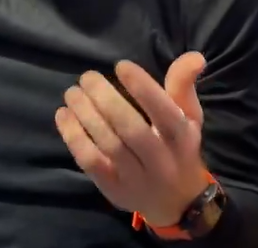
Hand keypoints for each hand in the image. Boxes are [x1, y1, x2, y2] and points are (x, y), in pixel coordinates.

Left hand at [56, 52, 208, 226]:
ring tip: (72, 93)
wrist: (176, 201)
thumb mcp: (189, 117)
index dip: (143, 88)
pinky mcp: (113, 189)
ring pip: (108, 144)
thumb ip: (184, 86)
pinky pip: (91, 162)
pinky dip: (74, 138)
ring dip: (86, 115)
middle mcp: (161, 159)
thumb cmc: (179, 148)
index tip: (121, 66)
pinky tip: (64, 116)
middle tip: (88, 77)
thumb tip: (193, 56)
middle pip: (131, 128)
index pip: (164, 111)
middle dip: (106, 100)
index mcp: (181, 137)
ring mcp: (136, 178)